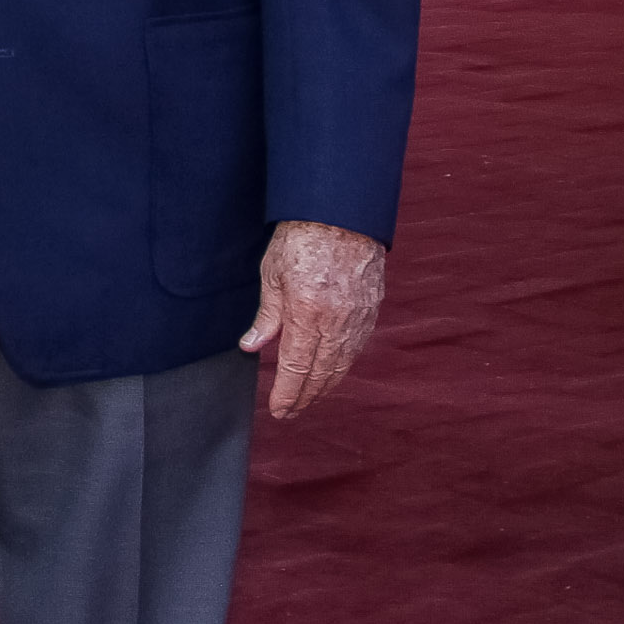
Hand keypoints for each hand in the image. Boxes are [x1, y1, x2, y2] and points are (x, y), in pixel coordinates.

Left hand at [239, 219, 386, 417]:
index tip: (279, 409)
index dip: (287, 394)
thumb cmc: (301, 236)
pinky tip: (333, 371)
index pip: (297, 369)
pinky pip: (357, 347)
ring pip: (343, 364)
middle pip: (322, 374)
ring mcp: (358, 316)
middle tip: (292, 412)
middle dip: (306, 398)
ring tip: (310, 398)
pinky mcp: (371, 308)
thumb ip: (266, 316)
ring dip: (326, 386)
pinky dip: (343, 364)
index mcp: (308, 313)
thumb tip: (251, 346)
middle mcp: (336, 321)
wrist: (341, 211)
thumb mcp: (272, 274)